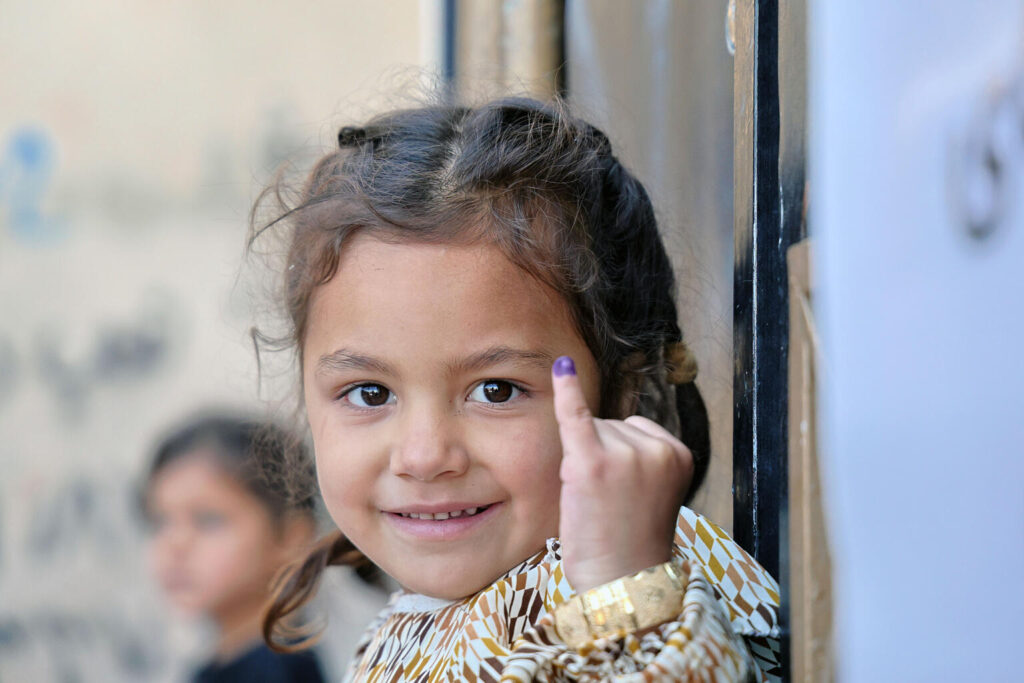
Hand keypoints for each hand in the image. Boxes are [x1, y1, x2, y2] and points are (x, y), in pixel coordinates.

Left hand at [552, 356, 693, 592]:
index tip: (627, 500)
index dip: (618, 461)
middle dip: (601, 459)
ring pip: (591, 432)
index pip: (634, 430)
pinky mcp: (593, 463)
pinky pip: (575, 416)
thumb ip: (636, 455)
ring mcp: (626, 454)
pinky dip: (567, 392)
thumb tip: (593, 413)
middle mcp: (657, 449)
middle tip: (609, 507)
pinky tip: (561, 368)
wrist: (623, 585)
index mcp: (680, 454)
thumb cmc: (629, 545)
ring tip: (598, 505)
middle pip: (612, 427)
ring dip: (584, 462)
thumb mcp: (650, 492)